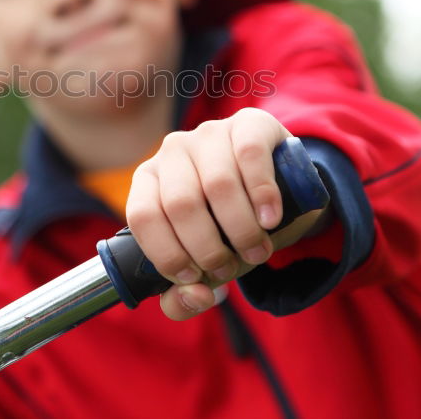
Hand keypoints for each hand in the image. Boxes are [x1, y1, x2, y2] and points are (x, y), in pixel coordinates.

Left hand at [126, 107, 320, 320]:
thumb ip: (185, 294)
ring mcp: (209, 133)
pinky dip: (262, 193)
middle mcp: (172, 151)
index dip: (166, 253)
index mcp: (148, 180)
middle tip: (233, 267)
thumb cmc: (227, 227)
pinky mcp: (248, 123)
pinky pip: (249, 155)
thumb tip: (194, 297)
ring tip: (258, 251)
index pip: (143, 216)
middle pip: (181, 205)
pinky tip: (271, 218)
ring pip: (217, 184)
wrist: (277, 185)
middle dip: (209, 249)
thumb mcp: (204, 262)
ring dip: (241, 229)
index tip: (194, 278)